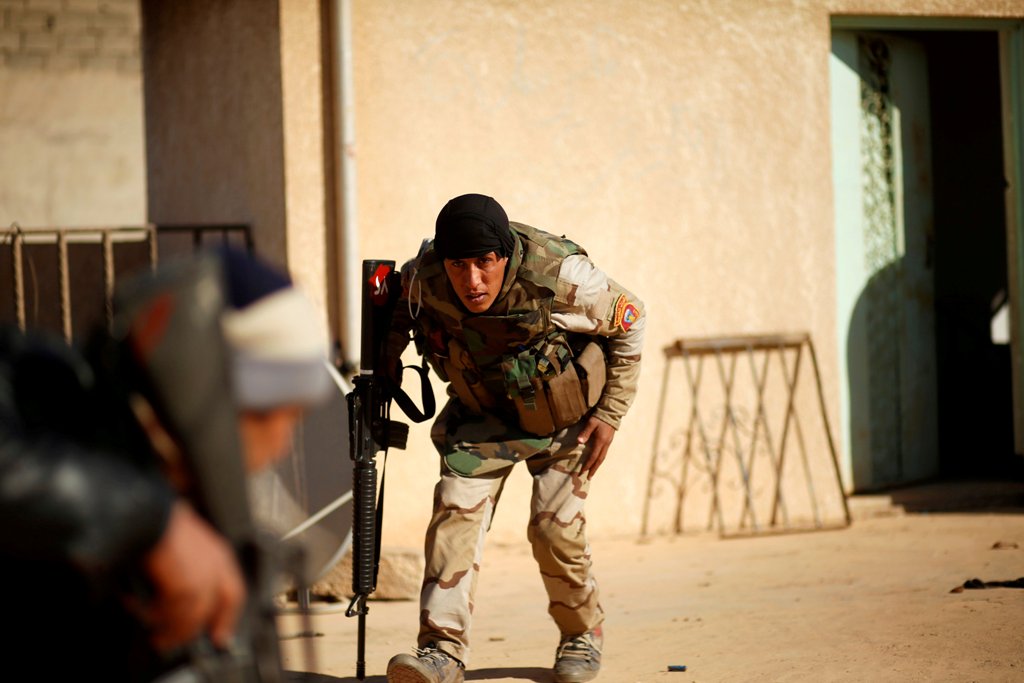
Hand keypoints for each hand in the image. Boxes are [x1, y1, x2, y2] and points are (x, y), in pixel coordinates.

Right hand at [140, 502, 245, 651]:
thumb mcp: (184, 546)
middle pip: (217, 609)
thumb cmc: (160, 524)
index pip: (234, 593)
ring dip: (169, 629)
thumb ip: (189, 569)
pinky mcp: (187, 586)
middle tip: (170, 643)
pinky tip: (135, 607)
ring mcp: (205, 577)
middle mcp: (217, 566)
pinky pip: (172, 614)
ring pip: (192, 617)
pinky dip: (152, 616)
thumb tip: (176, 596)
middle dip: (194, 630)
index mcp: (219, 554)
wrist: (148, 512)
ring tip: (150, 633)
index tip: (220, 637)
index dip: (227, 618)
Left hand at [576, 416, 615, 478]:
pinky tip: (596, 461)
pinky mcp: (609, 441)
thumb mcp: (591, 423)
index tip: (582, 472)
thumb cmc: (600, 417)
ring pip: (602, 458)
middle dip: (594, 469)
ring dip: (597, 466)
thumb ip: (585, 432)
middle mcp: (605, 444)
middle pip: (599, 460)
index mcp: (601, 441)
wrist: (611, 412)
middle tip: (588, 477)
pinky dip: (599, 460)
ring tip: (592, 472)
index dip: (588, 465)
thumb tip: (579, 442)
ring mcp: (608, 443)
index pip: (593, 457)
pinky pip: (604, 453)